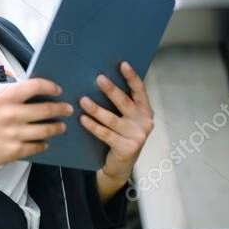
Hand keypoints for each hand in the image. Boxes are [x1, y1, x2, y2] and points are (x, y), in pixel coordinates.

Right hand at [0, 77, 72, 167]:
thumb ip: (11, 92)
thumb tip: (36, 90)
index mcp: (4, 97)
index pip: (36, 86)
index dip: (51, 87)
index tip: (58, 90)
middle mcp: (11, 114)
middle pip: (47, 109)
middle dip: (62, 108)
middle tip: (68, 109)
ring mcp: (13, 134)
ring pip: (47, 130)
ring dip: (58, 127)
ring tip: (61, 126)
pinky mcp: (14, 151)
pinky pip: (38, 146)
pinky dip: (44, 143)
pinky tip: (45, 140)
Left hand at [79, 61, 153, 183]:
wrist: (120, 164)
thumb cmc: (120, 134)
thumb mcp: (125, 118)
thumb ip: (120, 103)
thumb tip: (100, 79)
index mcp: (146, 110)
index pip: (140, 90)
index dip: (131, 77)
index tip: (122, 64)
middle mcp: (145, 122)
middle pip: (125, 102)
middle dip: (111, 90)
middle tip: (98, 78)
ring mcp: (137, 136)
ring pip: (112, 119)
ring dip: (96, 109)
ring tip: (83, 100)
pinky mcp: (127, 148)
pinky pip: (106, 134)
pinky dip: (93, 126)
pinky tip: (83, 119)